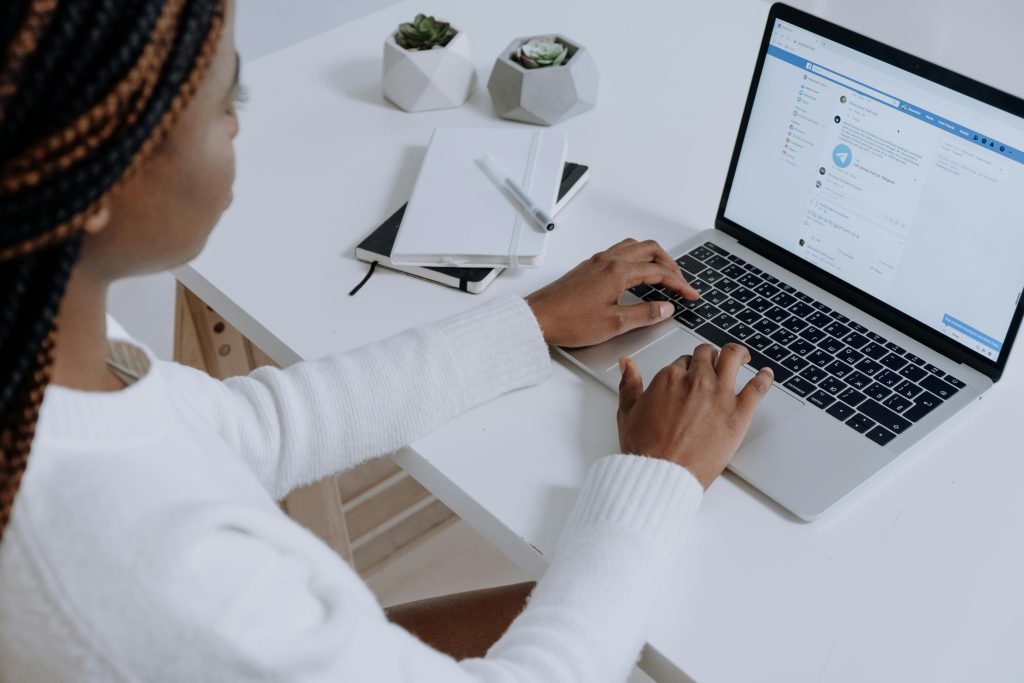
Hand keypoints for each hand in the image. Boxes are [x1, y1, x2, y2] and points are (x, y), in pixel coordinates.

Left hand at [526, 239, 699, 347]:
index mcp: (618, 271)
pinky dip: (635, 258)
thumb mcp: (614, 324)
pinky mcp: (588, 267)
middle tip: (680, 282)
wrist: (538, 318)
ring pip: (633, 247)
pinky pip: (619, 252)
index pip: (658, 272)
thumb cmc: (569, 321)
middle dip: (670, 264)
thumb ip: (644, 314)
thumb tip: (665, 308)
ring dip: (652, 257)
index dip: (679, 284)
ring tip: (661, 274)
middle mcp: (608, 260)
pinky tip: (634, 275)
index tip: (690, 295)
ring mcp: (596, 261)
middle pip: (649, 250)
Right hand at [616, 343, 773, 489]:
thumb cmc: (645, 449)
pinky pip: (758, 387)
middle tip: (713, 363)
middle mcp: (696, 380)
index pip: (683, 361)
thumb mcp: (628, 412)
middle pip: (707, 355)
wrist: (661, 474)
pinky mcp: (738, 413)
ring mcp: (719, 394)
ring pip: (732, 358)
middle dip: (709, 357)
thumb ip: (628, 383)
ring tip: (741, 356)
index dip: (687, 368)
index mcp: (669, 378)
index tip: (689, 375)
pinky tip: (767, 375)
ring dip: (737, 354)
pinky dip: (765, 378)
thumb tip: (627, 363)